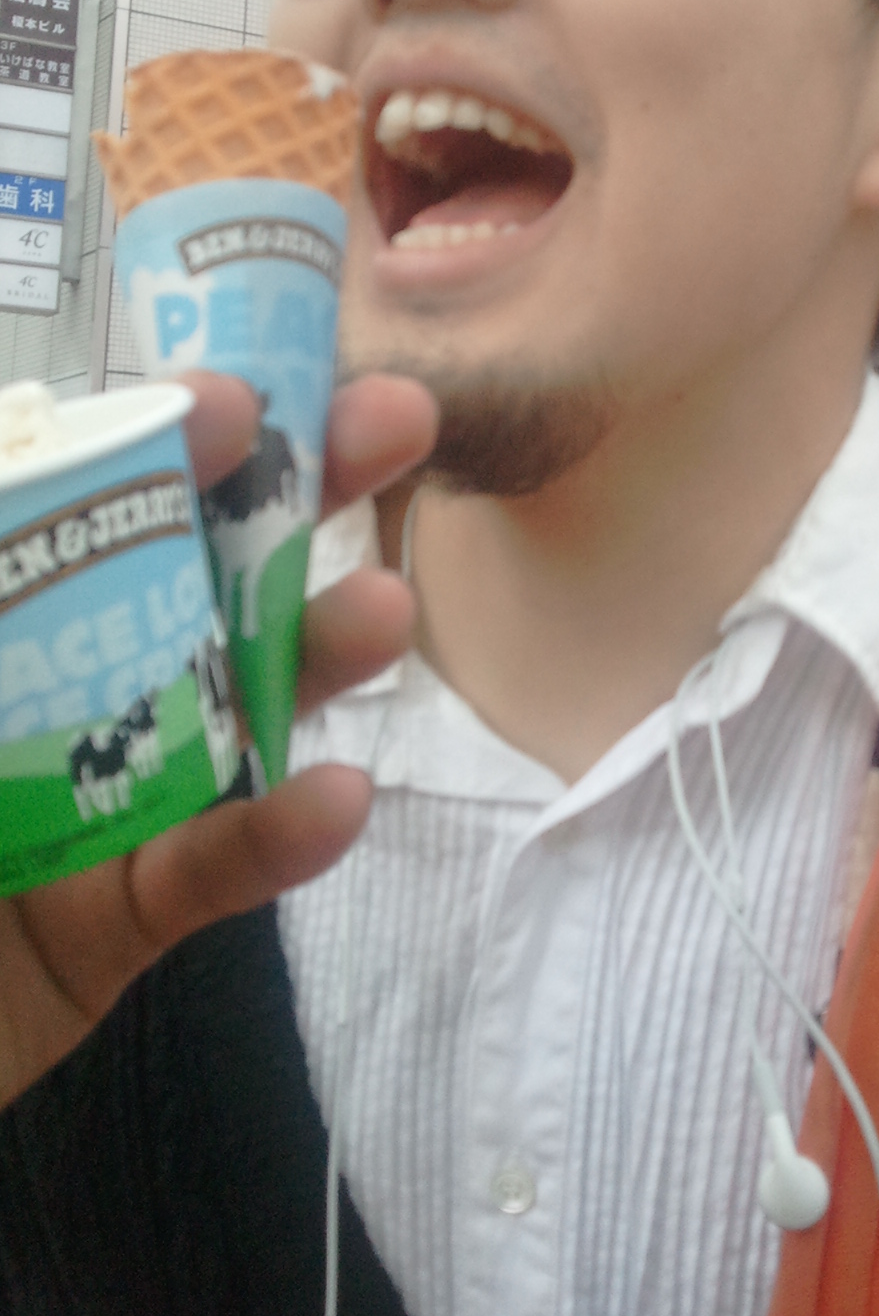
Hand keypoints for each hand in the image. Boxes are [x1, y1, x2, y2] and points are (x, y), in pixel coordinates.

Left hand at [0, 370, 436, 1111]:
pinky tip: (337, 800)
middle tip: (402, 424)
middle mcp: (55, 679)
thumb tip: (16, 437)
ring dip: (314, 652)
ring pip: (223, 709)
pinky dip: (273, 837)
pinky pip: (205, 871)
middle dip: (296, 495)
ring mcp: (94, 795)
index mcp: (4, 608)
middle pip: (191, 569)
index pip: (92, 497)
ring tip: (387, 611)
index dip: (171, 435)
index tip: (244, 397)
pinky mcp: (116, 918)